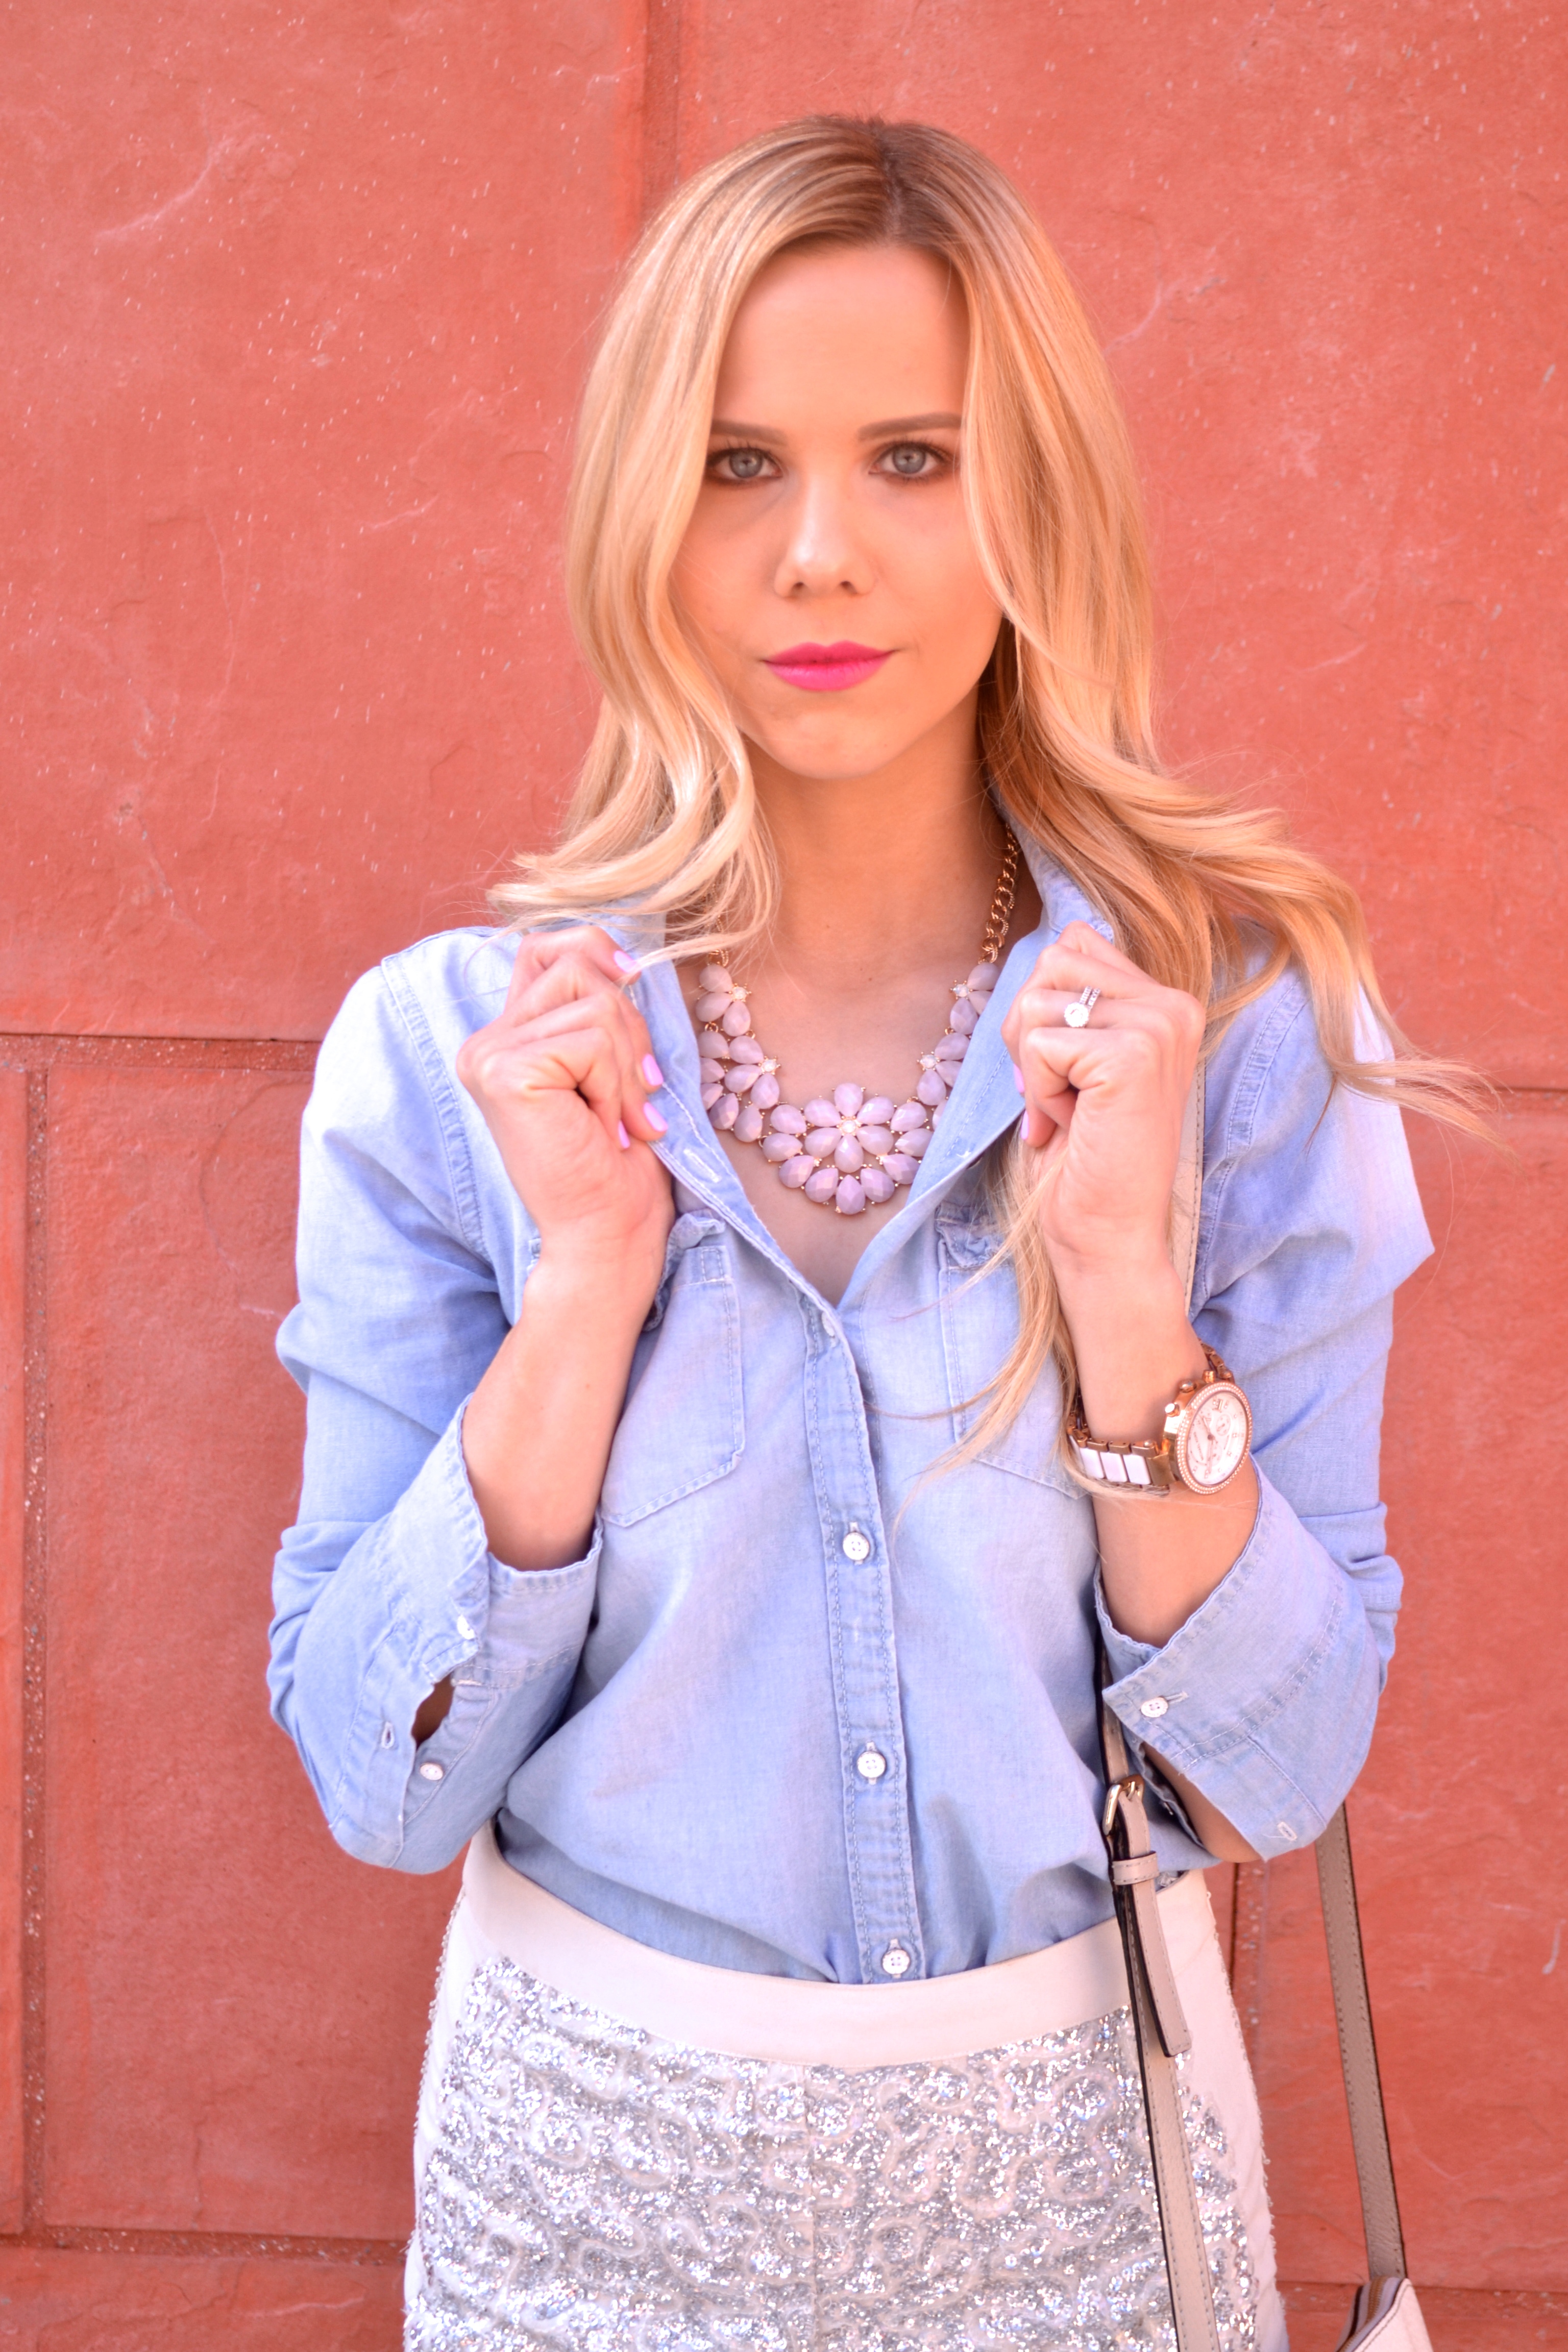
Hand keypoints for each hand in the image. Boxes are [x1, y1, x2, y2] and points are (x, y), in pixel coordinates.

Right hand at [456, 928, 674, 1295]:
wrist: (607, 1231)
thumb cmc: (619, 1159)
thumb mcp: (613, 1067)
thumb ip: (599, 1012)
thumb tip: (626, 960)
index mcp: (505, 1037)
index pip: (544, 948)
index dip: (595, 948)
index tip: (634, 979)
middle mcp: (484, 1041)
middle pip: (578, 969)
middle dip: (630, 1030)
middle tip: (637, 1099)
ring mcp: (487, 1054)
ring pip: (594, 1004)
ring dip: (628, 1067)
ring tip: (621, 1120)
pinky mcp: (503, 1071)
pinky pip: (591, 1041)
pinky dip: (616, 1085)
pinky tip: (606, 1130)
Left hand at [999, 922, 1203, 1281]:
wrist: (1108, 1234)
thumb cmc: (1083, 1157)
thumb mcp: (1077, 1065)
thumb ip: (1071, 1006)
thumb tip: (1028, 966)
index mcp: (1165, 1001)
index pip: (1072, 944)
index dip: (1043, 1008)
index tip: (1062, 1070)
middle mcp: (1173, 1004)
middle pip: (1051, 959)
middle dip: (1028, 1030)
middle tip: (1058, 1094)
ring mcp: (1159, 1026)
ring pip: (1037, 999)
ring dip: (1032, 1067)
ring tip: (1067, 1112)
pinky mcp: (1134, 1056)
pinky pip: (1040, 1044)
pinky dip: (1036, 1092)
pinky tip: (1067, 1127)